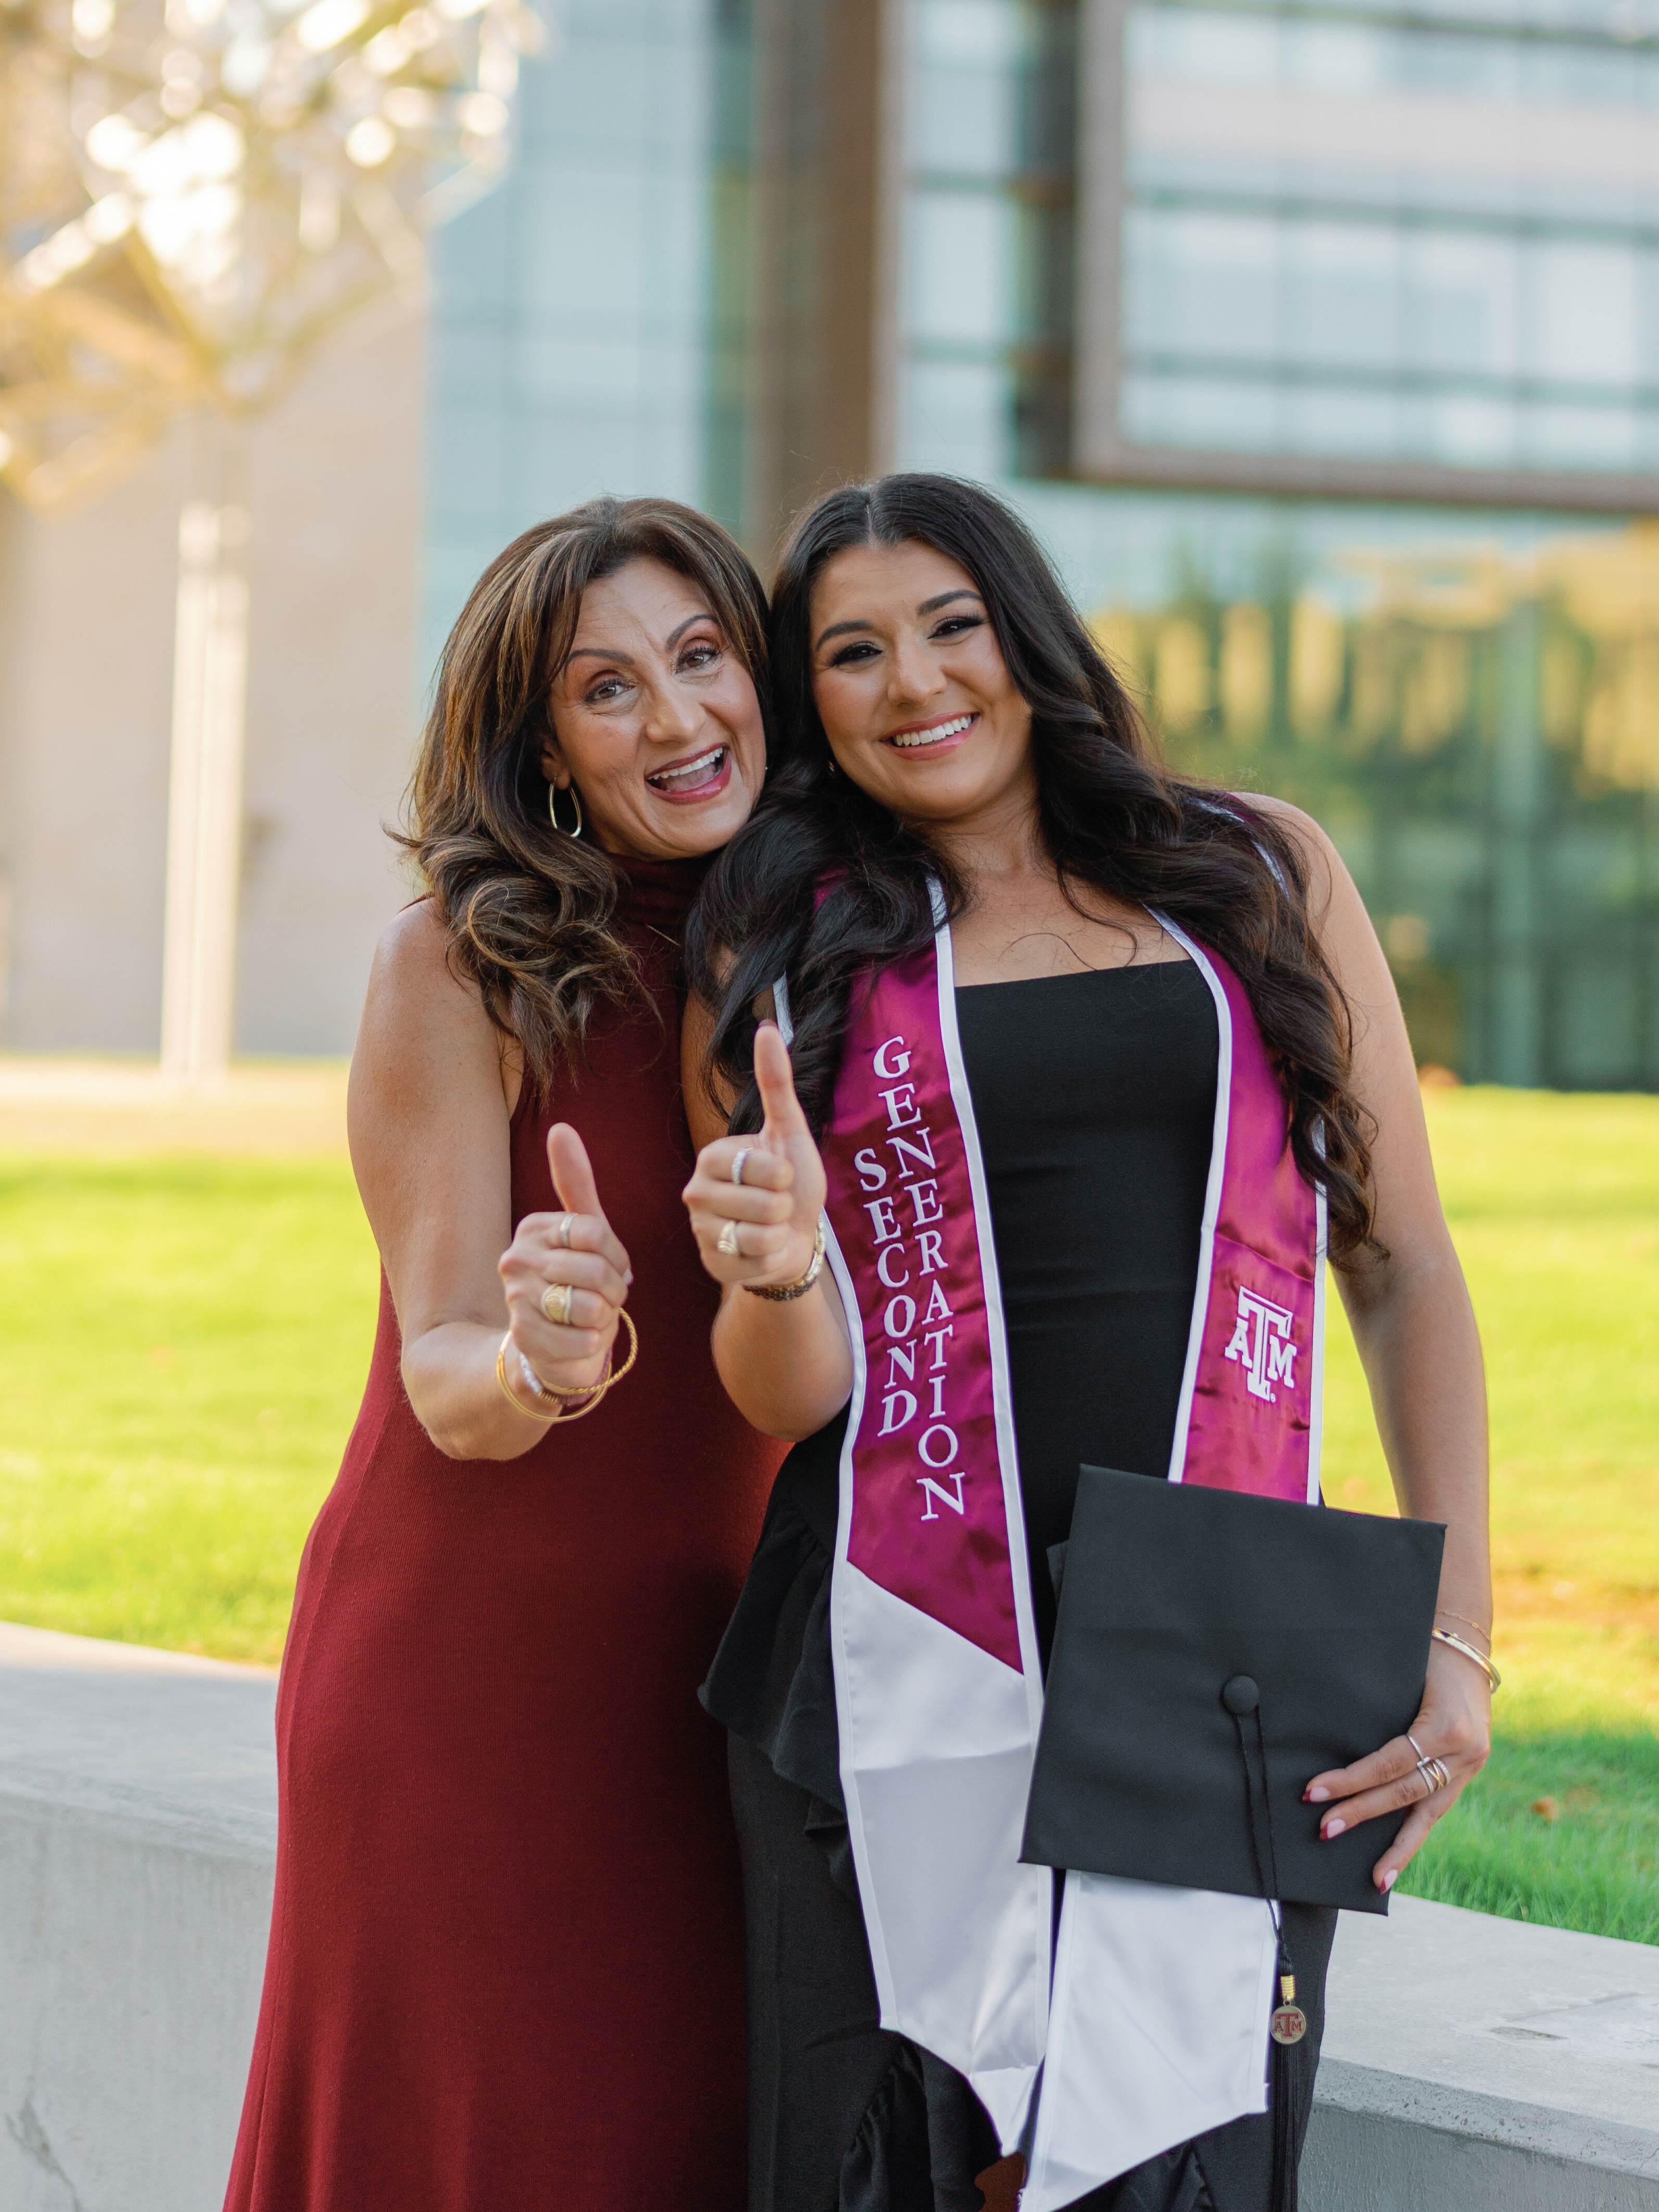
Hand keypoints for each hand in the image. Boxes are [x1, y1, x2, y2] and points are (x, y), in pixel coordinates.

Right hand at [498, 1124, 631, 1399]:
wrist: (550, 1344)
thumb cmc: (575, 1281)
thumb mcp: (583, 1231)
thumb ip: (575, 1182)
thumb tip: (560, 1128)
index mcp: (532, 1228)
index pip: (597, 1233)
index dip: (617, 1256)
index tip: (612, 1267)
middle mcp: (515, 1259)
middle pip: (595, 1270)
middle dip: (614, 1290)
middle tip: (603, 1297)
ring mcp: (515, 1299)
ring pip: (591, 1306)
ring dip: (604, 1317)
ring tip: (589, 1317)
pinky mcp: (524, 1339)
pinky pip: (586, 1340)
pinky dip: (594, 1344)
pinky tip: (579, 1340)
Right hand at [683, 1022, 827, 1292]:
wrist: (797, 1240)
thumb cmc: (792, 1185)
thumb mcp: (790, 1133)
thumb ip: (776, 1084)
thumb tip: (767, 1028)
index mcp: (711, 1157)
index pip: (763, 1166)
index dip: (785, 1175)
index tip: (780, 1176)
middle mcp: (696, 1193)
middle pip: (763, 1203)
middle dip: (784, 1207)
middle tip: (776, 1206)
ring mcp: (701, 1232)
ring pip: (760, 1233)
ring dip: (780, 1232)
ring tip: (771, 1227)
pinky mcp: (713, 1265)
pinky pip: (757, 1260)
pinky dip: (773, 1257)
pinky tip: (763, 1252)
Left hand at [1304, 1635, 1491, 1894]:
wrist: (1467, 1643)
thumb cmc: (1421, 1652)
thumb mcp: (1401, 1674)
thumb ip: (1375, 1711)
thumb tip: (1326, 1741)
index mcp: (1445, 1725)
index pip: (1389, 1762)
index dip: (1350, 1780)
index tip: (1314, 1791)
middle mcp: (1464, 1751)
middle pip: (1404, 1791)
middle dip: (1362, 1813)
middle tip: (1324, 1829)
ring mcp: (1471, 1764)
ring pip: (1429, 1813)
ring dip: (1398, 1846)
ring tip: (1376, 1879)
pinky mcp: (1469, 1770)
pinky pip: (1438, 1808)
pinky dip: (1416, 1833)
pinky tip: (1397, 1858)